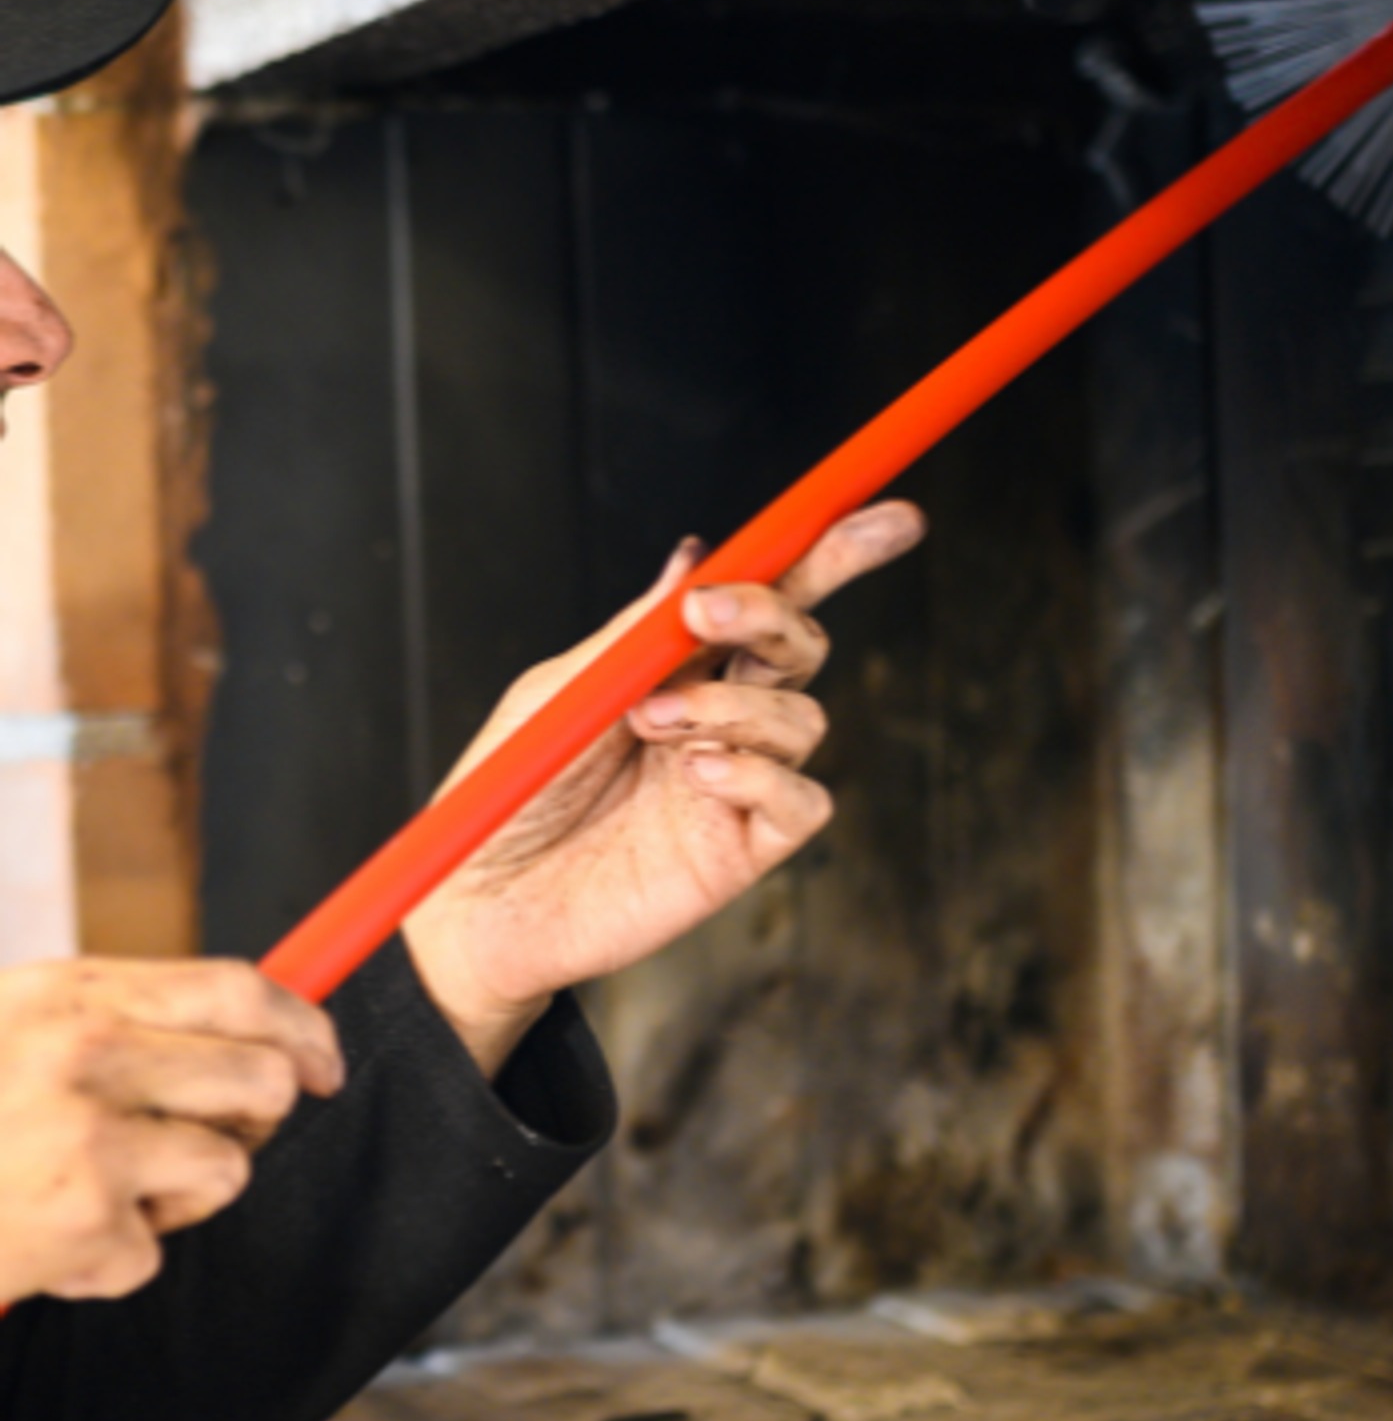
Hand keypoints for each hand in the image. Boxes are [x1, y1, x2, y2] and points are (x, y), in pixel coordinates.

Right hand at [0, 959, 344, 1302]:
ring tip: (91, 1195)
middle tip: (207, 1142)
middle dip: (254, 1122)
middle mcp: (87, 1053)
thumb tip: (257, 1016)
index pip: (241, 988)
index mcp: (76, 994)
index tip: (328, 1064)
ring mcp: (85, 1137)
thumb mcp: (20, 1030)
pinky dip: (110, 1262)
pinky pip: (157, 1248)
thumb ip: (122, 1017)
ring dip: (175, 1197)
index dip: (304, 1026)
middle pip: (262, 1080)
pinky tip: (44, 1246)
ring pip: (226, 1170)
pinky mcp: (81, 1221)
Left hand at [401, 501, 924, 1075]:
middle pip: (802, 645)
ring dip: (735, 706)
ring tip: (653, 725)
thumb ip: (633, 632)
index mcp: (682, 665)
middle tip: (704, 616)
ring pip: (803, 719)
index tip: (885, 519)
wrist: (481, 902)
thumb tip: (696, 556)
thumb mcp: (559, 691)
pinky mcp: (745, 848)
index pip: (771, 596)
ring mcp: (738, 781)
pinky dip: (760, 774)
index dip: (833, 552)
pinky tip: (698, 775)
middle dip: (774, 614)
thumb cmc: (509, 792)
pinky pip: (801, 799)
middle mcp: (723, 715)